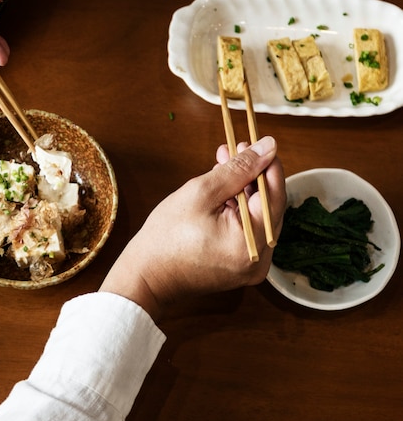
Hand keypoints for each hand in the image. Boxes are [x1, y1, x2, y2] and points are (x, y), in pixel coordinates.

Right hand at [99, 136, 285, 319]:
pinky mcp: (240, 267)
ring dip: (243, 190)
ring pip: (257, 217)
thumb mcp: (200, 193)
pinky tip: (222, 191)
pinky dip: (238, 210)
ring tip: (222, 166)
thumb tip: (267, 147)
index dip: (268, 165)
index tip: (257, 143)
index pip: (275, 195)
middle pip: (267, 207)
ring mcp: (251, 267)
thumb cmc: (166, 236)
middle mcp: (260, 260)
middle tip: (234, 149)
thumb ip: (238, 169)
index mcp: (252, 243)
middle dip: (252, 175)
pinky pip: (247, 231)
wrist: (145, 277)